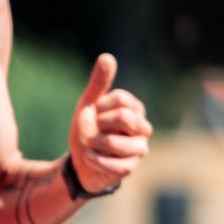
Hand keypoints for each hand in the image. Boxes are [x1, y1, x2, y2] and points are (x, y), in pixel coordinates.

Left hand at [67, 54, 152, 194]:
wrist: (81, 163)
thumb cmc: (89, 130)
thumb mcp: (89, 104)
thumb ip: (99, 82)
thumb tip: (107, 56)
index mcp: (135, 110)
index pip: (121, 99)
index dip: (100, 107)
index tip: (93, 114)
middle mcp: (143, 128)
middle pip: (125, 117)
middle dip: (99, 124)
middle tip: (92, 129)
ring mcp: (139, 149)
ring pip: (117, 142)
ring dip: (94, 143)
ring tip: (90, 145)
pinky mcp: (130, 167)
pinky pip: (112, 163)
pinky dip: (94, 159)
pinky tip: (89, 157)